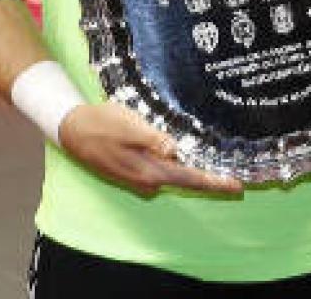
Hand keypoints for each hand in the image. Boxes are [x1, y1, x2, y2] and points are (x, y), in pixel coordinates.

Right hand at [57, 102, 243, 197]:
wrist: (73, 130)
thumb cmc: (101, 124)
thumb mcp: (128, 125)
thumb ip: (151, 138)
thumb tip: (173, 150)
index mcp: (149, 170)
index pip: (189, 178)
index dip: (214, 182)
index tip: (237, 186)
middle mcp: (147, 179)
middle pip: (186, 181)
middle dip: (210, 181)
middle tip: (235, 180)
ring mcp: (140, 178)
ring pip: (175, 177)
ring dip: (194, 174)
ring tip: (218, 171)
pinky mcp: (135, 171)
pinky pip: (163, 172)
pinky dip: (177, 168)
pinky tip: (185, 159)